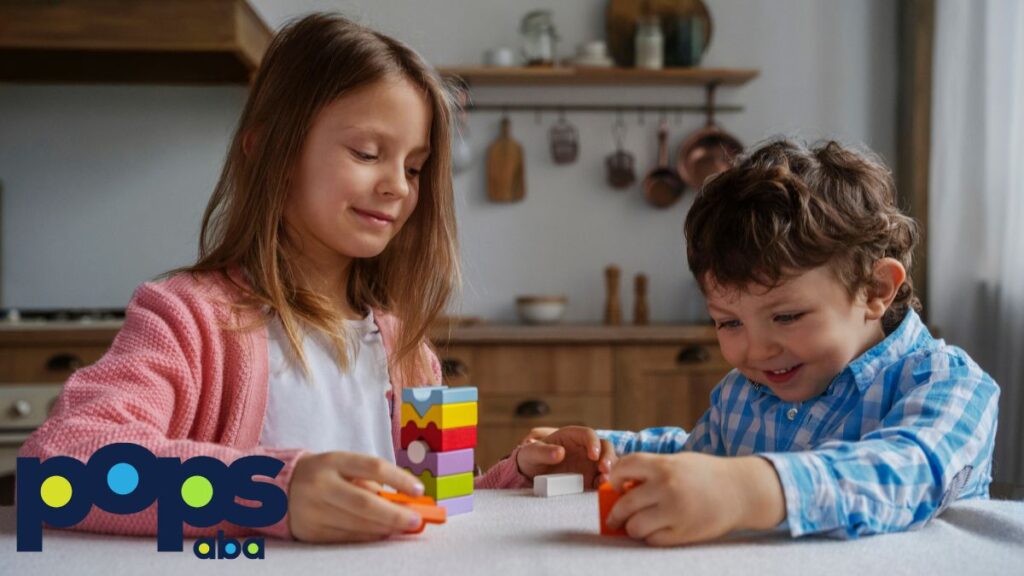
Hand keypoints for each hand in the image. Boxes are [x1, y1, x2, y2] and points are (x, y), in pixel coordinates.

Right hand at [288, 451, 426, 542]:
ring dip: (385, 528)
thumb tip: (404, 501)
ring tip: (402, 527)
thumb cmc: (323, 474)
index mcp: (333, 461)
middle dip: (395, 514)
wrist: (275, 488)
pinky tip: (382, 534)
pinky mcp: (310, 532)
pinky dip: (368, 537)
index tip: (419, 490)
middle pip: (365, 503)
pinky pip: (346, 538)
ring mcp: (313, 510)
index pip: (373, 467)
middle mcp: (321, 485)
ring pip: (358, 524)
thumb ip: (370, 480)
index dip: (399, 479)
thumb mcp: (342, 466)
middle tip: (416, 520)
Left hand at [514, 425, 616, 487]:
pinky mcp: (590, 478)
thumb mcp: (532, 453)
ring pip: (608, 462)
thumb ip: (544, 452)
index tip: (593, 455)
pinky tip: (601, 488)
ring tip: (603, 481)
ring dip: (611, 470)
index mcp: (573, 436)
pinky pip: (602, 479)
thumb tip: (559, 453)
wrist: (531, 475)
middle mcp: (585, 448)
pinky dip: (605, 483)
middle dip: (608, 456)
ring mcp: (590, 463)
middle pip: (605, 447)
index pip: (588, 434)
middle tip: (604, 469)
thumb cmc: (532, 458)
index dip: (593, 443)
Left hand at [605, 453, 784, 545]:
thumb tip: (620, 487)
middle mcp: (666, 487)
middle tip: (614, 518)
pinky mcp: (684, 533)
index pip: (624, 467)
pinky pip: (653, 540)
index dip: (614, 477)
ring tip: (637, 525)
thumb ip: (651, 471)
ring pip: (635, 527)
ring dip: (632, 528)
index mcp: (664, 465)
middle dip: (615, 513)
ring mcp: (675, 512)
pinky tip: (657, 530)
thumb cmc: (705, 474)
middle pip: (624, 504)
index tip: (615, 485)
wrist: (740, 491)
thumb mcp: (678, 462)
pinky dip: (651, 537)